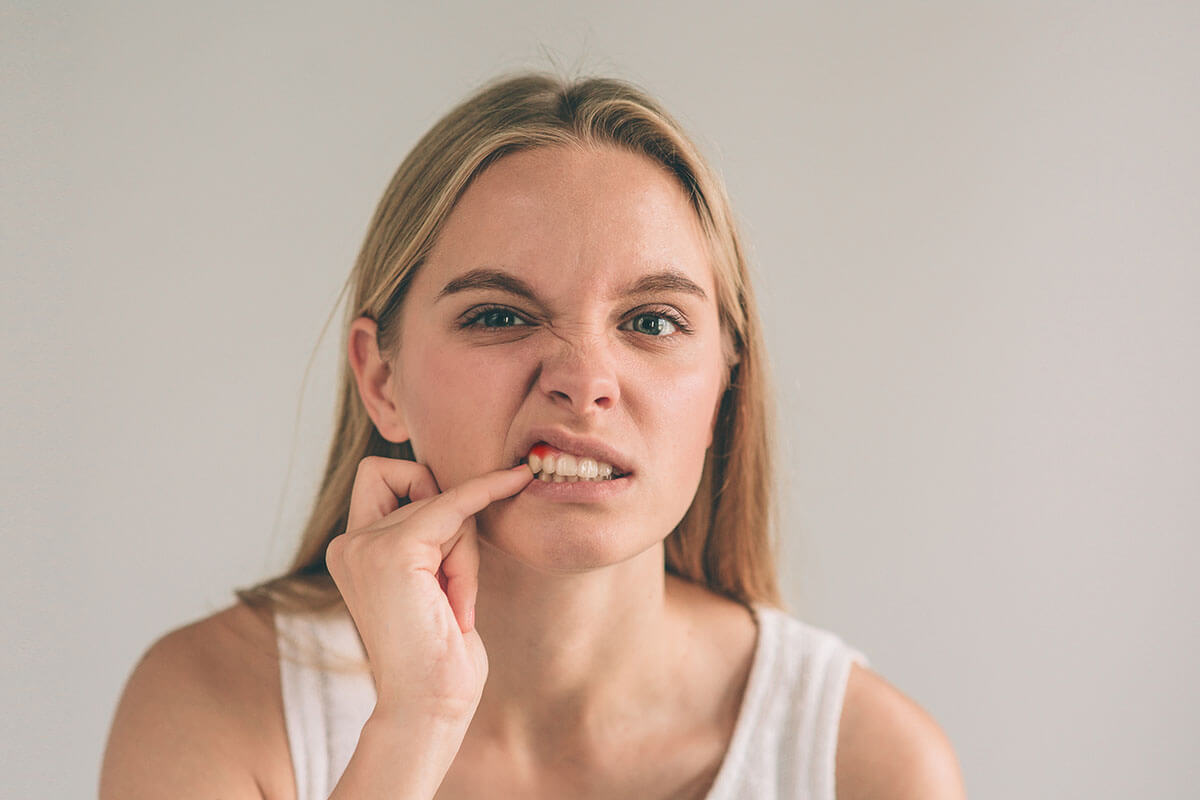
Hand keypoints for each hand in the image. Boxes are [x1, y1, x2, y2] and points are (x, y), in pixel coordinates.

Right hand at [326, 457, 532, 723]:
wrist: (428, 707)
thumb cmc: (438, 656)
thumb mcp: (428, 583)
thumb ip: (426, 538)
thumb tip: (457, 489)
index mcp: (351, 551)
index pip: (381, 476)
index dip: (420, 482)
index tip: (467, 492)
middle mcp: (349, 544)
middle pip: (420, 487)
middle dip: (454, 530)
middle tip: (453, 590)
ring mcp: (365, 546)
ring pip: (443, 503)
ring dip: (465, 554)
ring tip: (454, 607)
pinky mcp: (394, 551)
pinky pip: (455, 503)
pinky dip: (487, 491)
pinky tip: (514, 479)